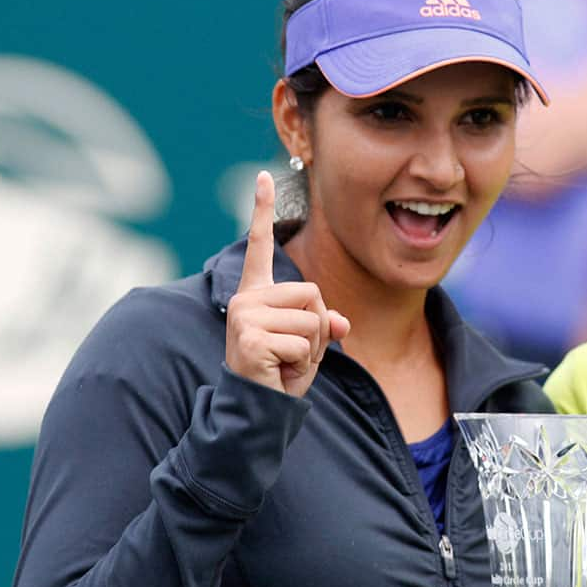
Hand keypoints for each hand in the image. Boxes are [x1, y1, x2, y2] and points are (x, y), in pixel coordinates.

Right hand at [225, 171, 350, 396]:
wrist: (257, 411)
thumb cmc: (280, 375)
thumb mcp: (309, 345)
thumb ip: (324, 324)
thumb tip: (342, 323)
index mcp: (257, 294)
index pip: (261, 245)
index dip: (262, 210)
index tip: (264, 176)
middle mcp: (246, 299)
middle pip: (313, 293)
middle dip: (317, 328)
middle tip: (292, 352)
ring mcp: (244, 317)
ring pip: (313, 320)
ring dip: (311, 349)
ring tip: (285, 363)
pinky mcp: (250, 337)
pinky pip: (304, 343)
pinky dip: (302, 365)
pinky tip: (280, 372)